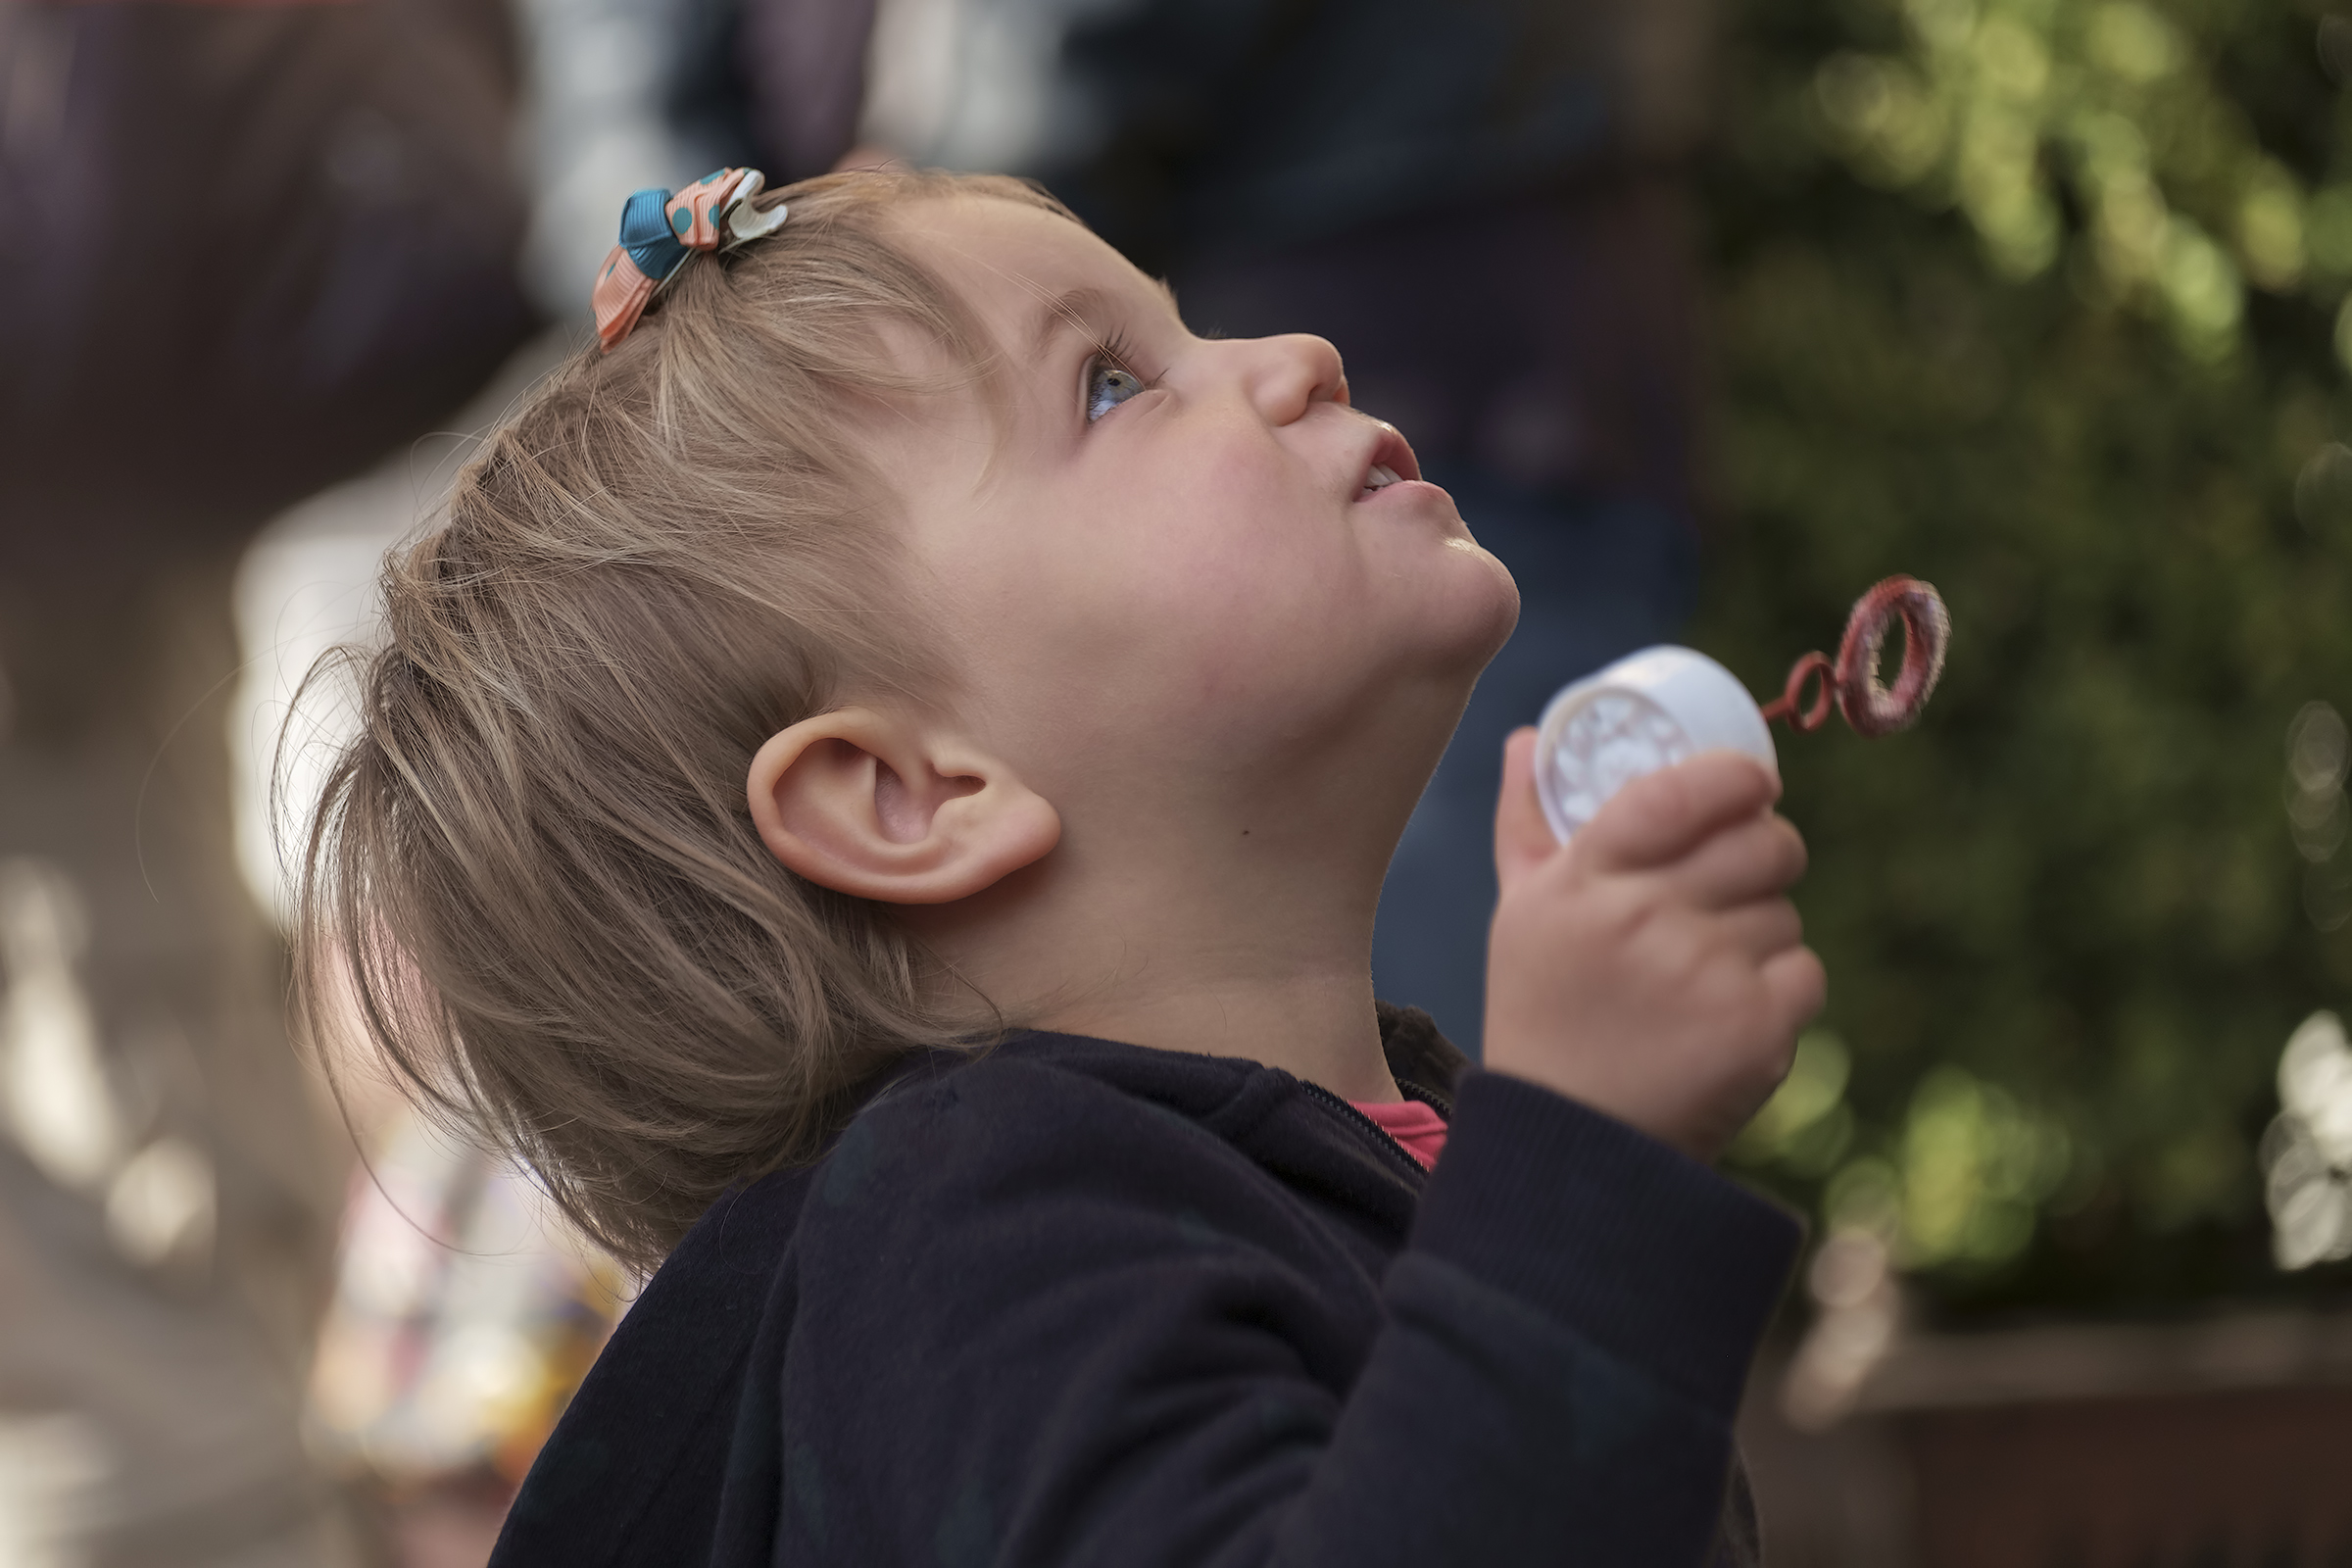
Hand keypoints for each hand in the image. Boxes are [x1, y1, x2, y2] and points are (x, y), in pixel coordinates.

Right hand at [1481, 729, 1825, 1161]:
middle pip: (1758, 843)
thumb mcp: (1520, 914)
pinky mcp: (1754, 1029)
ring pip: (1784, 911)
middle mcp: (1641, 920)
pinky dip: (1783, 988)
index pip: (1679, 793)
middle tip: (1746, 872)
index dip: (1735, 777)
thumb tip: (1531, 737)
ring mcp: (1702, 974)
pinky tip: (1734, 1011)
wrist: (1572, 1142)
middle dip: (1767, 848)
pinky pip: (1806, 971)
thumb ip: (1528, 822)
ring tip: (1711, 967)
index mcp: (1582, 882)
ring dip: (1764, 929)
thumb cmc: (1545, 1013)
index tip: (1752, 783)